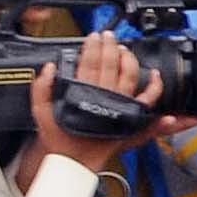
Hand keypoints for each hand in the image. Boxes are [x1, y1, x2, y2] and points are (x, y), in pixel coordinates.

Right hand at [31, 31, 144, 169]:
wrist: (73, 160)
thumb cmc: (59, 136)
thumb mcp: (40, 111)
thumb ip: (41, 88)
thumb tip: (49, 67)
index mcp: (82, 93)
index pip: (89, 62)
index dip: (92, 47)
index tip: (94, 36)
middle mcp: (104, 96)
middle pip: (110, 64)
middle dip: (110, 46)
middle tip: (108, 35)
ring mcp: (120, 105)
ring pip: (129, 75)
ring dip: (128, 59)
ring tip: (123, 48)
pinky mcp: (131, 116)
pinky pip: (148, 99)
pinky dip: (155, 85)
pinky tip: (155, 73)